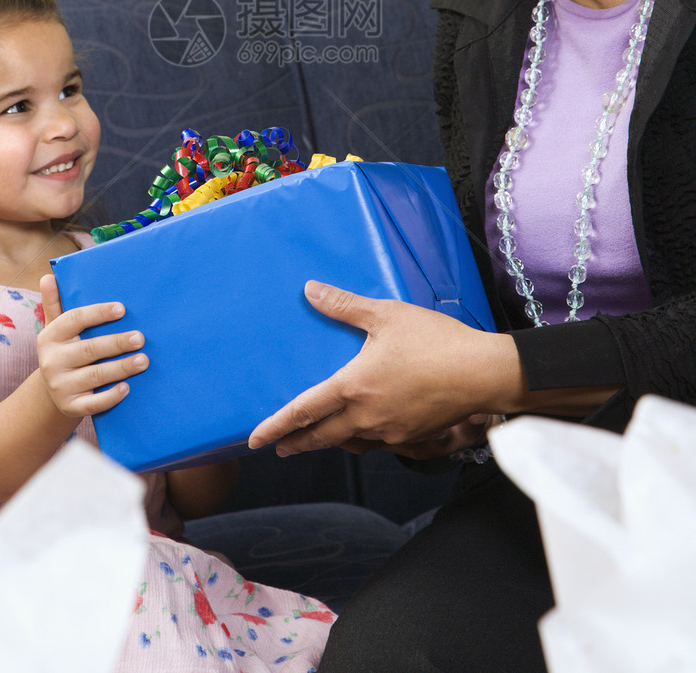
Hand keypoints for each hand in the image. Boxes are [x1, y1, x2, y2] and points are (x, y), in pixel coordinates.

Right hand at [37, 274, 148, 417]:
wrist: (52, 393)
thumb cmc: (64, 351)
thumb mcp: (55, 328)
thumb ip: (54, 303)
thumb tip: (48, 276)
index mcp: (50, 336)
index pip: (74, 320)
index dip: (98, 313)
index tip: (122, 309)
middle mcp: (52, 361)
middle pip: (89, 349)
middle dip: (116, 343)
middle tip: (141, 337)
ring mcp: (60, 386)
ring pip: (95, 376)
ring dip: (121, 368)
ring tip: (143, 360)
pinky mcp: (70, 407)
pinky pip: (93, 404)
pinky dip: (110, 396)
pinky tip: (127, 387)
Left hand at [248, 282, 517, 455]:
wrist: (482, 373)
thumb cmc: (436, 341)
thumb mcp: (386, 315)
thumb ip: (344, 306)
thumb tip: (310, 291)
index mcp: (354, 388)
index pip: (304, 412)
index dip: (276, 426)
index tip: (255, 439)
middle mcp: (367, 417)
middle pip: (322, 436)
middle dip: (297, 442)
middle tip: (279, 447)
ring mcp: (390, 431)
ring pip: (350, 443)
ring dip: (329, 442)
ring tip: (318, 439)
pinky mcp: (412, 437)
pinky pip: (377, 444)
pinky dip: (361, 441)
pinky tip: (363, 433)